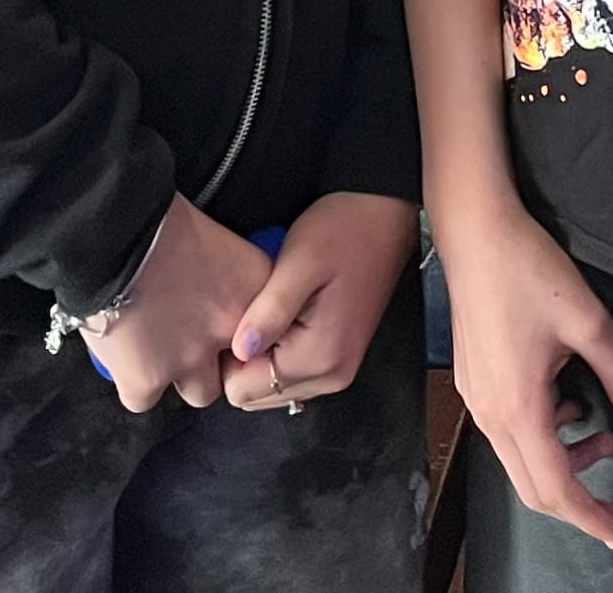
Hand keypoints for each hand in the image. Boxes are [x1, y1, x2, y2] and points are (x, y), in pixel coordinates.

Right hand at [89, 196, 275, 412]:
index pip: (271, 331)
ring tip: (163, 349)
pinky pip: (144, 399)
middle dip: (220, 358)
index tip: (228, 321)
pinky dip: (135, 382)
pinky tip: (127, 357)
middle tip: (195, 337)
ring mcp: (188, 361)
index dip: (248, 331)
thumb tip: (227, 291)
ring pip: (199, 392)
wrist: (115, 232)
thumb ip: (235, 276)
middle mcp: (231, 333)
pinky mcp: (145, 380)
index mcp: (255, 292)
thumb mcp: (223, 240)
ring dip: (184, 375)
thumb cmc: (165, 221)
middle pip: (239, 368)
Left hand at [221, 192, 418, 410]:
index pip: (243, 391)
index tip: (237, 317)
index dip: (228, 357)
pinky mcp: (339, 359)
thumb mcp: (300, 261)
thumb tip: (240, 350)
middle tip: (252, 311)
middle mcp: (332, 377)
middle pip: (256, 395)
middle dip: (244, 360)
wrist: (384, 216)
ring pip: (271, 387)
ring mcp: (338, 372)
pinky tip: (281, 315)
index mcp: (320, 359)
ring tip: (266, 310)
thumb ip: (270, 310)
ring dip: (260, 356)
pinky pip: (290, 374)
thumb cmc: (342, 231)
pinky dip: (277, 353)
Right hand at [437, 198, 612, 548]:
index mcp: (519, 406)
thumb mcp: (590, 320)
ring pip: (518, 462)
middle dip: (576, 500)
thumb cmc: (528, 269)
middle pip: (532, 487)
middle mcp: (490, 413)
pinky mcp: (471, 382)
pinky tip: (565, 401)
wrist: (476, 232)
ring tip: (597, 431)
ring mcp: (475, 399)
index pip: (555, 486)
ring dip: (560, 462)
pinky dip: (541, 437)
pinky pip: (506, 433)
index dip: (589, 515)